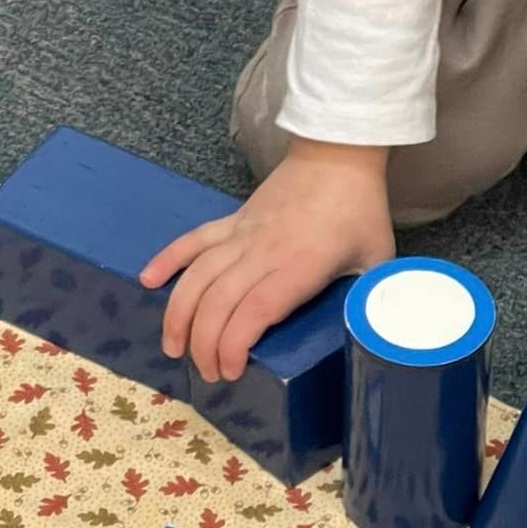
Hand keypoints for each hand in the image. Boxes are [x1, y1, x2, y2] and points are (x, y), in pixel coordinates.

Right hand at [141, 140, 394, 382]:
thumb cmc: (360, 210)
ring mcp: (242, 234)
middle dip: (203, 343)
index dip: (233, 344)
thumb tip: (373, 335)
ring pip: (198, 275)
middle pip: (217, 301)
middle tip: (206, 374)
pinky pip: (193, 240)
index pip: (254, 311)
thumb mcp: (378, 259)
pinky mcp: (233, 219)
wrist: (338, 153)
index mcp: (299, 266)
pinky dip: (168, 259)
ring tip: (172, 346)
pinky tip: (148, 281)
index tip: (230, 371)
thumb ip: (372, 298)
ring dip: (179, 313)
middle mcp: (262, 252)